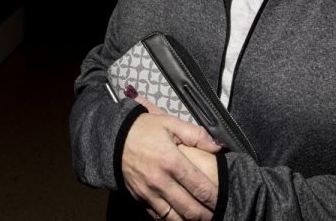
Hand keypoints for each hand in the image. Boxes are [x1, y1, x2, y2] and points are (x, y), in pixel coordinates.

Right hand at [122, 95, 222, 219]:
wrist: (112, 137)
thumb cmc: (142, 129)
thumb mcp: (170, 123)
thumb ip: (196, 134)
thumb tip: (218, 146)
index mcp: (172, 161)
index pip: (200, 187)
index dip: (215, 198)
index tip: (223, 200)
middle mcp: (161, 181)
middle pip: (190, 208)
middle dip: (206, 215)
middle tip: (217, 215)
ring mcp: (149, 192)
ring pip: (174, 217)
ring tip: (201, 219)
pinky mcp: (140, 198)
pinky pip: (158, 216)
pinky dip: (171, 220)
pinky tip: (180, 219)